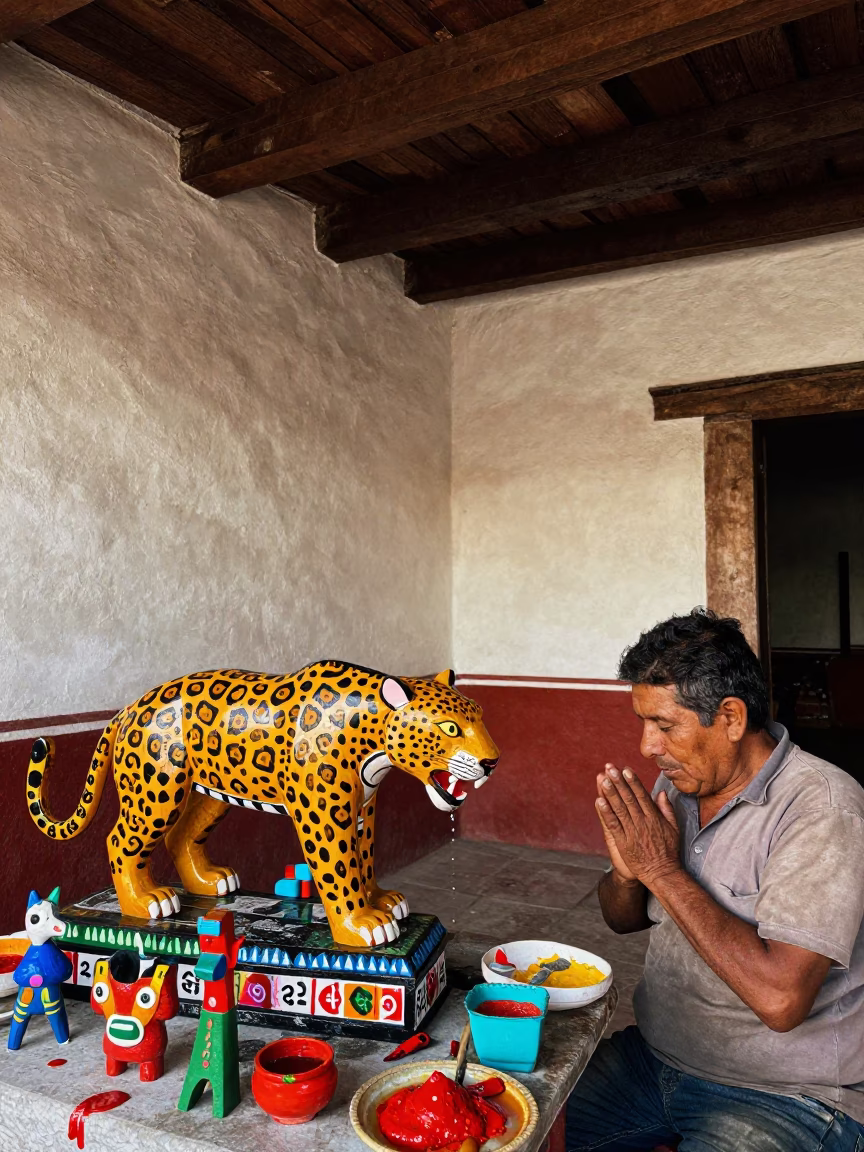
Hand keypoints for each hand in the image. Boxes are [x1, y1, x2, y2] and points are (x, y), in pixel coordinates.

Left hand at [595, 765, 680, 887]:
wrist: (662, 873)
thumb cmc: (669, 851)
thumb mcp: (674, 828)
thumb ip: (666, 809)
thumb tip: (661, 792)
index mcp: (654, 817)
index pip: (642, 795)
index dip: (633, 781)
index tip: (625, 769)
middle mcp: (642, 822)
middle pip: (629, 798)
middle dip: (619, 782)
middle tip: (610, 768)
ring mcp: (632, 832)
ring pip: (619, 809)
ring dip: (610, 793)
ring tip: (603, 779)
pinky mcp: (623, 842)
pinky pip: (613, 825)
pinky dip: (606, 813)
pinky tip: (599, 801)